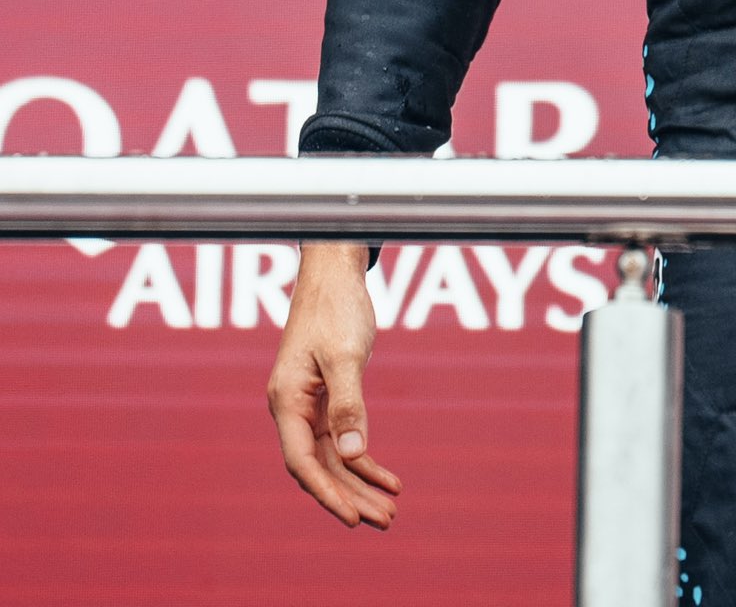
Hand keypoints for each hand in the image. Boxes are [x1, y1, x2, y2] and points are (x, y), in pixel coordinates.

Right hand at [267, 242, 400, 529]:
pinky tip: (389, 478)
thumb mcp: (345, 354)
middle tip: (386, 522)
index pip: (303, 461)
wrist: (333, 272)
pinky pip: (344, 440)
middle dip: (351, 496)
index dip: (327, 492)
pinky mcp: (327, 398)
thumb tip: (354, 453)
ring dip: (360, 484)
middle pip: (321, 466)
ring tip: (391, 510)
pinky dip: (366, 459)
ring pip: (334, 458)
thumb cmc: (335, 306)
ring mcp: (309, 405)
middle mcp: (293, 408)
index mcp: (286, 400)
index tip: (353, 518)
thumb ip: (349, 403)